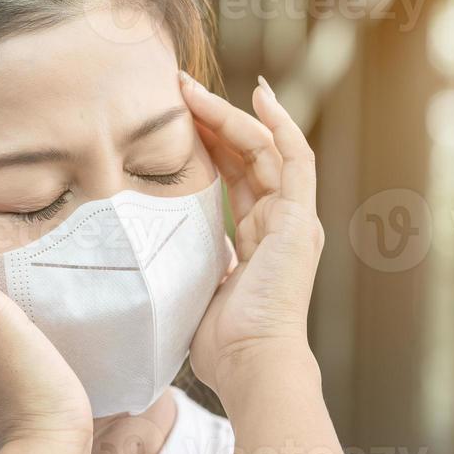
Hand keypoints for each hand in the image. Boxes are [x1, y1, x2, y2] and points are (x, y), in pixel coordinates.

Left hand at [180, 73, 322, 393]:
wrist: (251, 365)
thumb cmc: (222, 346)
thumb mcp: (196, 290)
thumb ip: (190, 266)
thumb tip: (154, 256)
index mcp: (259, 242)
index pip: (236, 179)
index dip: (209, 147)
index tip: (176, 120)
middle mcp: (281, 225)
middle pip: (248, 157)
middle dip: (212, 120)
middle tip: (176, 90)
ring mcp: (294, 220)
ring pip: (265, 149)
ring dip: (230, 115)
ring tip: (192, 88)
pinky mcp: (299, 218)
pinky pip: (294, 158)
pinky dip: (280, 125)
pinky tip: (260, 96)